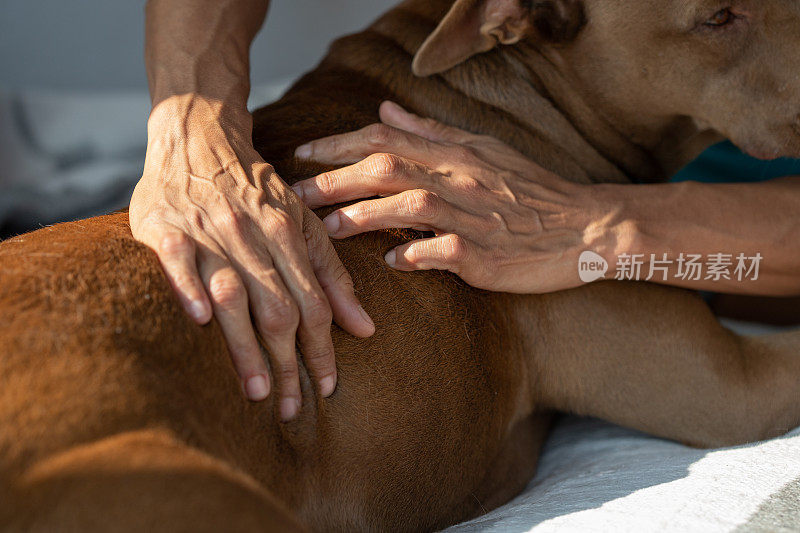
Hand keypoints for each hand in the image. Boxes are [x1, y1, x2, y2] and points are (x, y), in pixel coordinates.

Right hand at [130, 95, 374, 418]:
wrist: (199, 137)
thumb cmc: (256, 190)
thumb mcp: (304, 223)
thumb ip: (333, 276)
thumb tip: (365, 329)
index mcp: (290, 236)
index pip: (314, 304)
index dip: (323, 349)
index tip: (329, 388)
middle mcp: (253, 236)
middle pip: (278, 308)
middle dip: (288, 363)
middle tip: (290, 408)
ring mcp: (208, 231)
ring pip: (233, 293)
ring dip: (245, 344)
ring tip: (255, 391)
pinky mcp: (165, 226)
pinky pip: (177, 261)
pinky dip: (189, 289)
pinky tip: (201, 322)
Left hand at [292, 101, 619, 293]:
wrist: (585, 226)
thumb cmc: (529, 190)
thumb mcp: (483, 149)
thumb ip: (431, 132)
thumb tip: (385, 112)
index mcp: (455, 153)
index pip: (386, 140)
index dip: (340, 145)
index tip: (304, 155)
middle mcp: (460, 179)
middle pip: (387, 169)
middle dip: (335, 181)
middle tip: (297, 196)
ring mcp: (473, 218)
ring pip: (409, 205)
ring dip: (364, 215)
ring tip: (330, 229)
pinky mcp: (486, 256)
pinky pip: (442, 251)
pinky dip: (414, 253)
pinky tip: (391, 260)